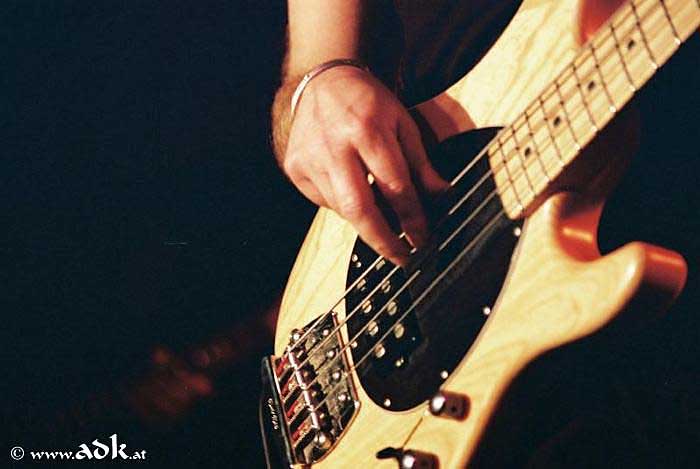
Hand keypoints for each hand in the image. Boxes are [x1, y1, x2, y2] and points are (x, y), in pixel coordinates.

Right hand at [282, 66, 447, 265]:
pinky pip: (325, 202)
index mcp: (366, 130)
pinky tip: (355, 192)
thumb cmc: (367, 103)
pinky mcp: (295, 168)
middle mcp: (334, 147)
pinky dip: (345, 206)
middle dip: (383, 241)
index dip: (412, 218)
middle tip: (403, 259)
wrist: (321, 82)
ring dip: (367, 222)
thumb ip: (420, 163)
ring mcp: (310, 159)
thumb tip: (441, 196)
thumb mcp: (402, 123)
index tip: (423, 239)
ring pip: (342, 209)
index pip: (394, 186)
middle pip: (359, 209)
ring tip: (386, 224)